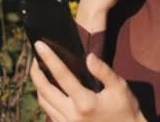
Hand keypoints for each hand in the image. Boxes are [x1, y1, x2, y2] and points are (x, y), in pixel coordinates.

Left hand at [30, 41, 145, 121]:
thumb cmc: (125, 109)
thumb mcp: (119, 87)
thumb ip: (103, 71)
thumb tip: (88, 57)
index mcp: (85, 103)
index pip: (62, 75)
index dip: (49, 58)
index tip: (39, 44)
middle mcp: (72, 115)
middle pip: (45, 90)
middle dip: (36, 72)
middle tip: (34, 58)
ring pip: (44, 103)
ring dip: (38, 86)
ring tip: (39, 71)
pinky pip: (49, 112)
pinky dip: (45, 98)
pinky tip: (47, 88)